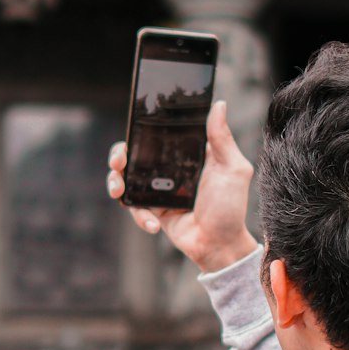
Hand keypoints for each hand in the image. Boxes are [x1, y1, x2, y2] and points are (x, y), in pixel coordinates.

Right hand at [107, 100, 258, 274]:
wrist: (220, 245)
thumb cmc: (230, 207)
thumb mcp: (232, 169)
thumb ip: (222, 138)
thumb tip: (219, 104)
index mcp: (187, 154)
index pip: (159, 134)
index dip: (142, 130)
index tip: (133, 129)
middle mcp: (170, 169)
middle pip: (134, 154)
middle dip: (119, 155)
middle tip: (119, 161)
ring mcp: (159, 190)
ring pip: (126, 179)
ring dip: (116, 181)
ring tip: (118, 190)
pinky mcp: (153, 210)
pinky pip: (134, 207)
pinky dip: (139, 214)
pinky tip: (153, 223)